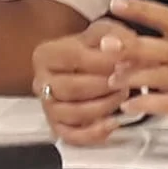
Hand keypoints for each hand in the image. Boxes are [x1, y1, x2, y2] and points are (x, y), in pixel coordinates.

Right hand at [32, 18, 138, 144]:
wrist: (84, 64)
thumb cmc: (92, 48)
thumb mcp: (103, 32)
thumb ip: (113, 35)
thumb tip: (115, 46)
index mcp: (46, 55)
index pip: (74, 58)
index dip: (104, 62)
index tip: (127, 61)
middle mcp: (40, 81)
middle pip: (72, 88)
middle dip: (105, 87)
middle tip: (127, 81)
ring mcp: (47, 105)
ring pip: (72, 113)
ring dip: (103, 107)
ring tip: (123, 95)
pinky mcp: (57, 126)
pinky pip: (72, 136)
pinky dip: (94, 133)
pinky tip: (113, 123)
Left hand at [107, 0, 167, 156]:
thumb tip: (133, 53)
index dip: (145, 9)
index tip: (117, 3)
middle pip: (165, 46)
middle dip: (133, 43)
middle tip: (105, 41)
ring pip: (165, 74)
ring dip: (135, 75)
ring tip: (112, 79)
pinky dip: (147, 105)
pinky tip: (129, 108)